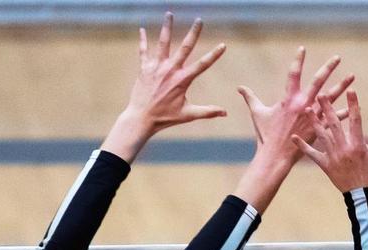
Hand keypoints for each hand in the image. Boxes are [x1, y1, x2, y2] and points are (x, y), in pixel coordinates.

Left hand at [101, 13, 226, 160]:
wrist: (141, 117)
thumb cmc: (165, 117)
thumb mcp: (188, 115)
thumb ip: (208, 112)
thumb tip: (225, 113)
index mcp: (183, 80)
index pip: (203, 64)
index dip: (214, 54)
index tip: (223, 45)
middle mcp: (170, 70)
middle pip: (185, 47)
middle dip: (194, 33)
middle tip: (199, 20)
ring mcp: (156, 67)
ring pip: (163, 43)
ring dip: (167, 28)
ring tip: (169, 14)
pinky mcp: (144, 68)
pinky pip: (143, 51)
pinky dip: (143, 40)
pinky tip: (142, 30)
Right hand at [237, 48, 353, 168]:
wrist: (275, 156)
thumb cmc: (265, 135)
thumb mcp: (257, 113)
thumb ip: (250, 98)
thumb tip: (239, 87)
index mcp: (288, 99)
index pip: (293, 74)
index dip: (298, 60)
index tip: (302, 48)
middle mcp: (303, 104)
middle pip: (318, 81)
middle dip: (328, 68)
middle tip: (337, 58)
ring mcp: (312, 116)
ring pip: (331, 97)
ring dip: (342, 86)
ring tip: (352, 76)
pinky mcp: (319, 128)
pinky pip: (334, 118)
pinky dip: (344, 112)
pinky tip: (354, 106)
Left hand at [296, 91, 367, 192]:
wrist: (364, 197)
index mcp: (359, 145)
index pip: (356, 120)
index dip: (353, 105)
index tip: (351, 90)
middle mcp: (344, 149)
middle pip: (335, 125)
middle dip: (327, 108)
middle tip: (321, 94)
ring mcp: (334, 157)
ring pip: (322, 136)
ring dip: (314, 122)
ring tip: (306, 109)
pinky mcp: (326, 166)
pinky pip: (313, 155)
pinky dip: (303, 146)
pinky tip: (294, 137)